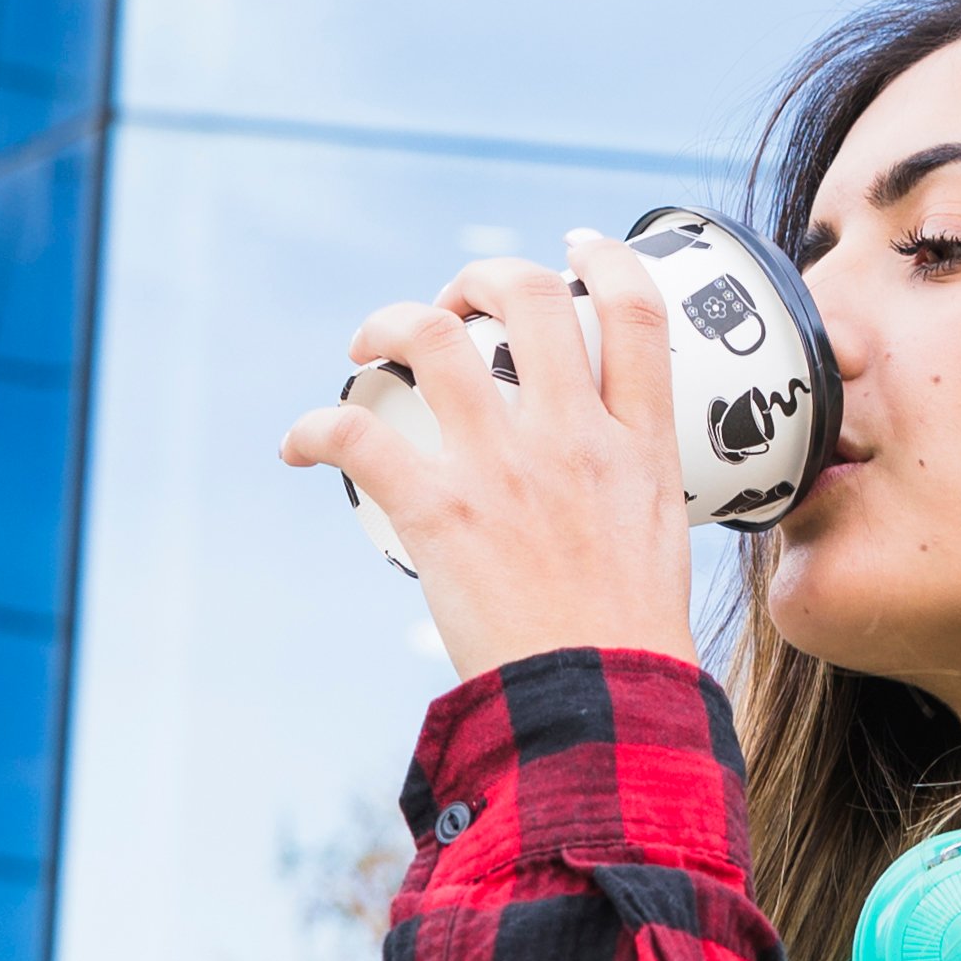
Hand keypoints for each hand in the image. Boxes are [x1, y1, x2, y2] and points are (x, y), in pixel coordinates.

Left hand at [280, 230, 700, 681]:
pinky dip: (316, 428)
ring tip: (371, 341)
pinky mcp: (439, 512)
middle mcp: (573, 437)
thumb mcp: (659, 543)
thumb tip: (607, 484)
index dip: (605, 259)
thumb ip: (629, 492)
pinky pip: (357, 436)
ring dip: (392, 319)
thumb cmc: (630, 647)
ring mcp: (504, 468)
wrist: (600, 712)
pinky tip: (300, 443)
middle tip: (457, 300)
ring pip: (435, 335)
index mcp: (639, 445)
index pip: (636, 313)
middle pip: (529, 297)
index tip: (577, 247)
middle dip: (482, 275)